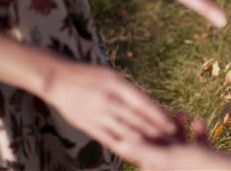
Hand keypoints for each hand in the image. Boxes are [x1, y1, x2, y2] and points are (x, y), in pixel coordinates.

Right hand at [44, 61, 175, 161]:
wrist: (58, 79)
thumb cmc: (90, 75)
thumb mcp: (113, 76)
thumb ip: (131, 92)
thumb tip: (152, 108)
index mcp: (117, 85)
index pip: (143, 103)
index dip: (160, 116)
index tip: (173, 125)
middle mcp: (108, 101)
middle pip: (137, 121)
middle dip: (157, 133)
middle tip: (172, 142)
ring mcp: (97, 115)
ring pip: (126, 133)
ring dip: (144, 143)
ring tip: (159, 150)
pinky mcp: (88, 126)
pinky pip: (110, 140)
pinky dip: (125, 148)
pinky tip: (136, 154)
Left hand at [134, 119, 230, 169]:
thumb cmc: (198, 168)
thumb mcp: (167, 157)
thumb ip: (143, 150)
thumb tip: (119, 143)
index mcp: (161, 169)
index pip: (143, 150)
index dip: (140, 132)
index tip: (137, 115)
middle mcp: (175, 168)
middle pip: (162, 145)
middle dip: (163, 127)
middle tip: (163, 111)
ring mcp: (192, 165)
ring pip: (181, 142)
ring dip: (181, 127)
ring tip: (182, 113)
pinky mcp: (208, 159)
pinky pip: (200, 143)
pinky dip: (199, 132)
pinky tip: (200, 121)